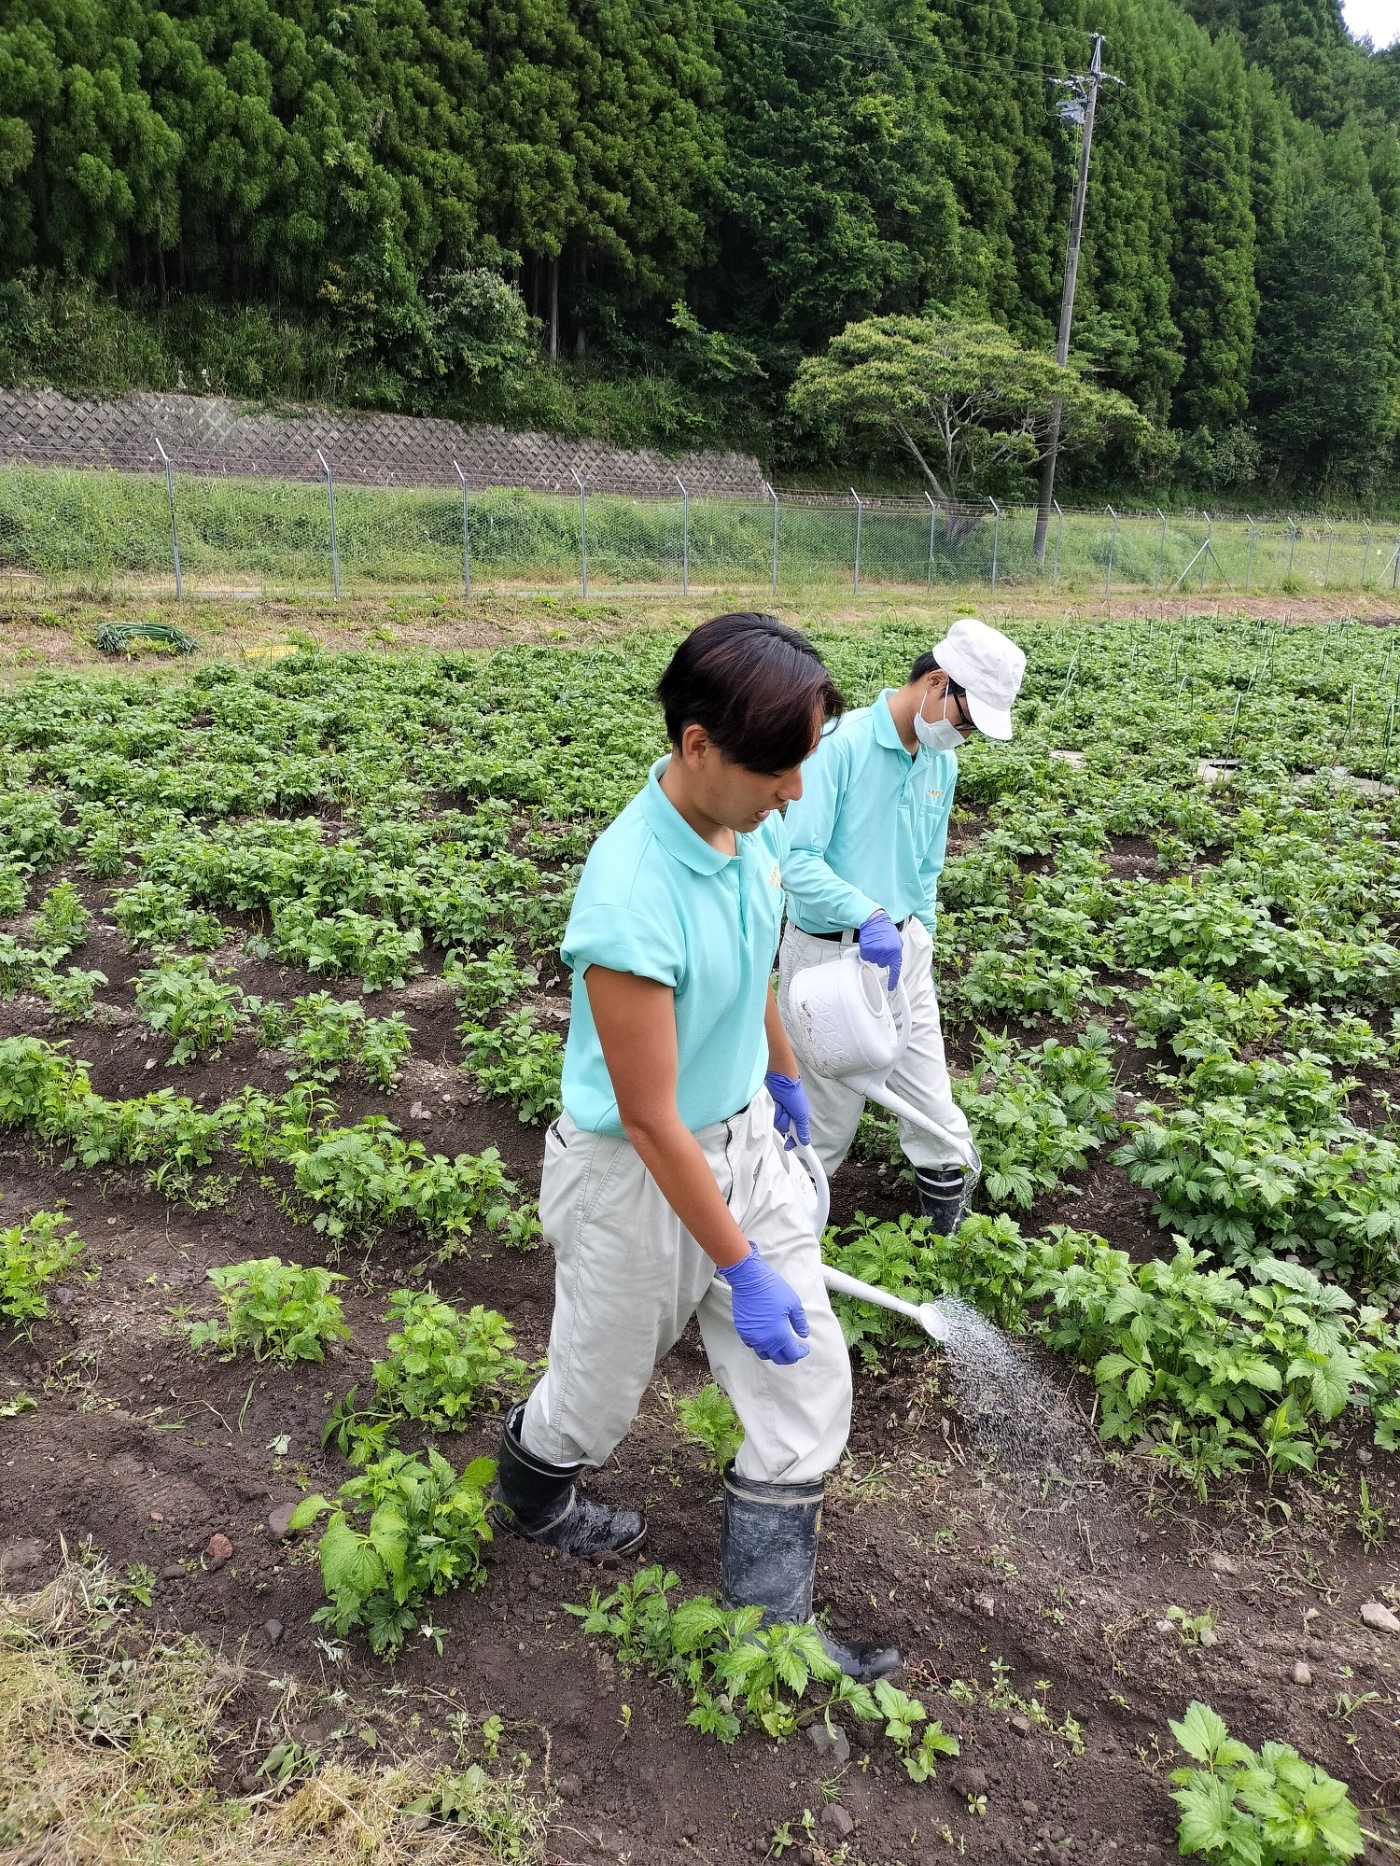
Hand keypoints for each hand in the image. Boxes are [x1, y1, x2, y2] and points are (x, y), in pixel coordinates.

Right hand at [717, 1244, 810, 1363]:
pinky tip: (766, 1337)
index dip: (801, 1352)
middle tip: (795, 1350)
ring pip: (764, 1354)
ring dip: (774, 1353)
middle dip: (789, 1357)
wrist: (750, 1279)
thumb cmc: (773, 1289)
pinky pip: (752, 1345)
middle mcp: (765, 1340)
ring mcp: (752, 1336)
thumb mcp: (793, 1304)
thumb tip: (803, 1334)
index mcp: (780, 1335)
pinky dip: (761, 1345)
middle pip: (778, 1358)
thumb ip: (800, 1322)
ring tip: (781, 1346)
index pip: (792, 1354)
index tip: (804, 1347)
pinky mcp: (742, 1330)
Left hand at [764, 1070, 809, 1148]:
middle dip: (785, 1122)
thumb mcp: (802, 1114)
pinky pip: (768, 1116)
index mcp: (796, 1119)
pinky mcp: (768, 1109)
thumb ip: (803, 1130)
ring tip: (781, 1105)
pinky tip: (775, 1103)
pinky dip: (772, 1111)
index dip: (792, 1142)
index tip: (789, 1148)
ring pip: (775, 1124)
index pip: (794, 1136)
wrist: (782, 1081)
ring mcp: (777, 1113)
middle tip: (788, 1113)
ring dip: (779, 1115)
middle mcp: (786, 1118)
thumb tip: (805, 1142)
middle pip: (783, 1130)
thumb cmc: (794, 1094)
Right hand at [858, 910, 902, 990]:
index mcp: (896, 951)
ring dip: (874, 953)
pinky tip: (870, 943)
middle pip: (882, 964)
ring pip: (873, 960)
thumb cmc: (885, 930)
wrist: (875, 920)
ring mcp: (877, 951)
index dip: (893, 980)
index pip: (896, 969)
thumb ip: (895, 954)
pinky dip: (866, 952)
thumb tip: (894, 964)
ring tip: (876, 943)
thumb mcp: (896, 941)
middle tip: (881, 946)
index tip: (891, 987)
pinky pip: (866, 956)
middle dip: (881, 957)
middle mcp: (887, 952)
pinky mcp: (867, 949)